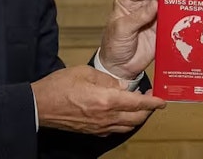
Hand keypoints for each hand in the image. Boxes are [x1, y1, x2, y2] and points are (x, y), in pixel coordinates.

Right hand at [32, 66, 166, 134]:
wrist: (39, 106)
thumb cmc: (59, 86)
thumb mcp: (85, 72)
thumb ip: (107, 79)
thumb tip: (121, 85)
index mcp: (106, 100)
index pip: (137, 103)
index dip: (153, 102)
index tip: (162, 101)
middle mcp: (106, 117)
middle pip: (136, 118)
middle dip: (148, 111)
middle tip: (152, 101)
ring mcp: (99, 126)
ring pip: (127, 126)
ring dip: (136, 118)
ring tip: (140, 107)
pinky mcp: (92, 131)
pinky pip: (114, 130)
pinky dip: (123, 123)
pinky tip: (121, 115)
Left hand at [100, 0, 181, 78]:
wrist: (119, 67)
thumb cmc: (114, 45)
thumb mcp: (122, 29)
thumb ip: (139, 17)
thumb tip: (155, 3)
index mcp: (126, 1)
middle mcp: (140, 6)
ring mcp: (151, 17)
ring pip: (165, 5)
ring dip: (175, 2)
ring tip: (186, 0)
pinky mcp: (159, 29)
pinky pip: (170, 20)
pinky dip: (177, 17)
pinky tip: (186, 15)